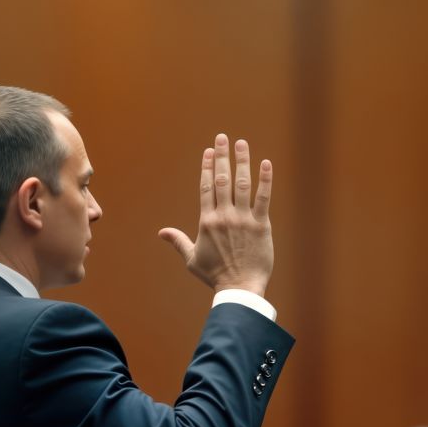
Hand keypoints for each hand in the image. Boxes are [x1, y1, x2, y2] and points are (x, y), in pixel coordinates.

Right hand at [159, 134, 273, 296]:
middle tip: (222, 137)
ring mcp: (243, 219)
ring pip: (242, 184)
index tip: (209, 151)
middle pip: (222, 180)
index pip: (206, 187)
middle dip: (222, 156)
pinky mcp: (261, 225)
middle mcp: (224, 216)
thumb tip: (161, 232)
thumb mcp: (192, 259)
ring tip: (242, 143)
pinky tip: (266, 163)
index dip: (207, 167)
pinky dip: (265, 179)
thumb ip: (178, 241)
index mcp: (207, 222)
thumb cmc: (215, 275)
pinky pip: (264, 198)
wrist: (240, 289)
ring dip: (242, 161)